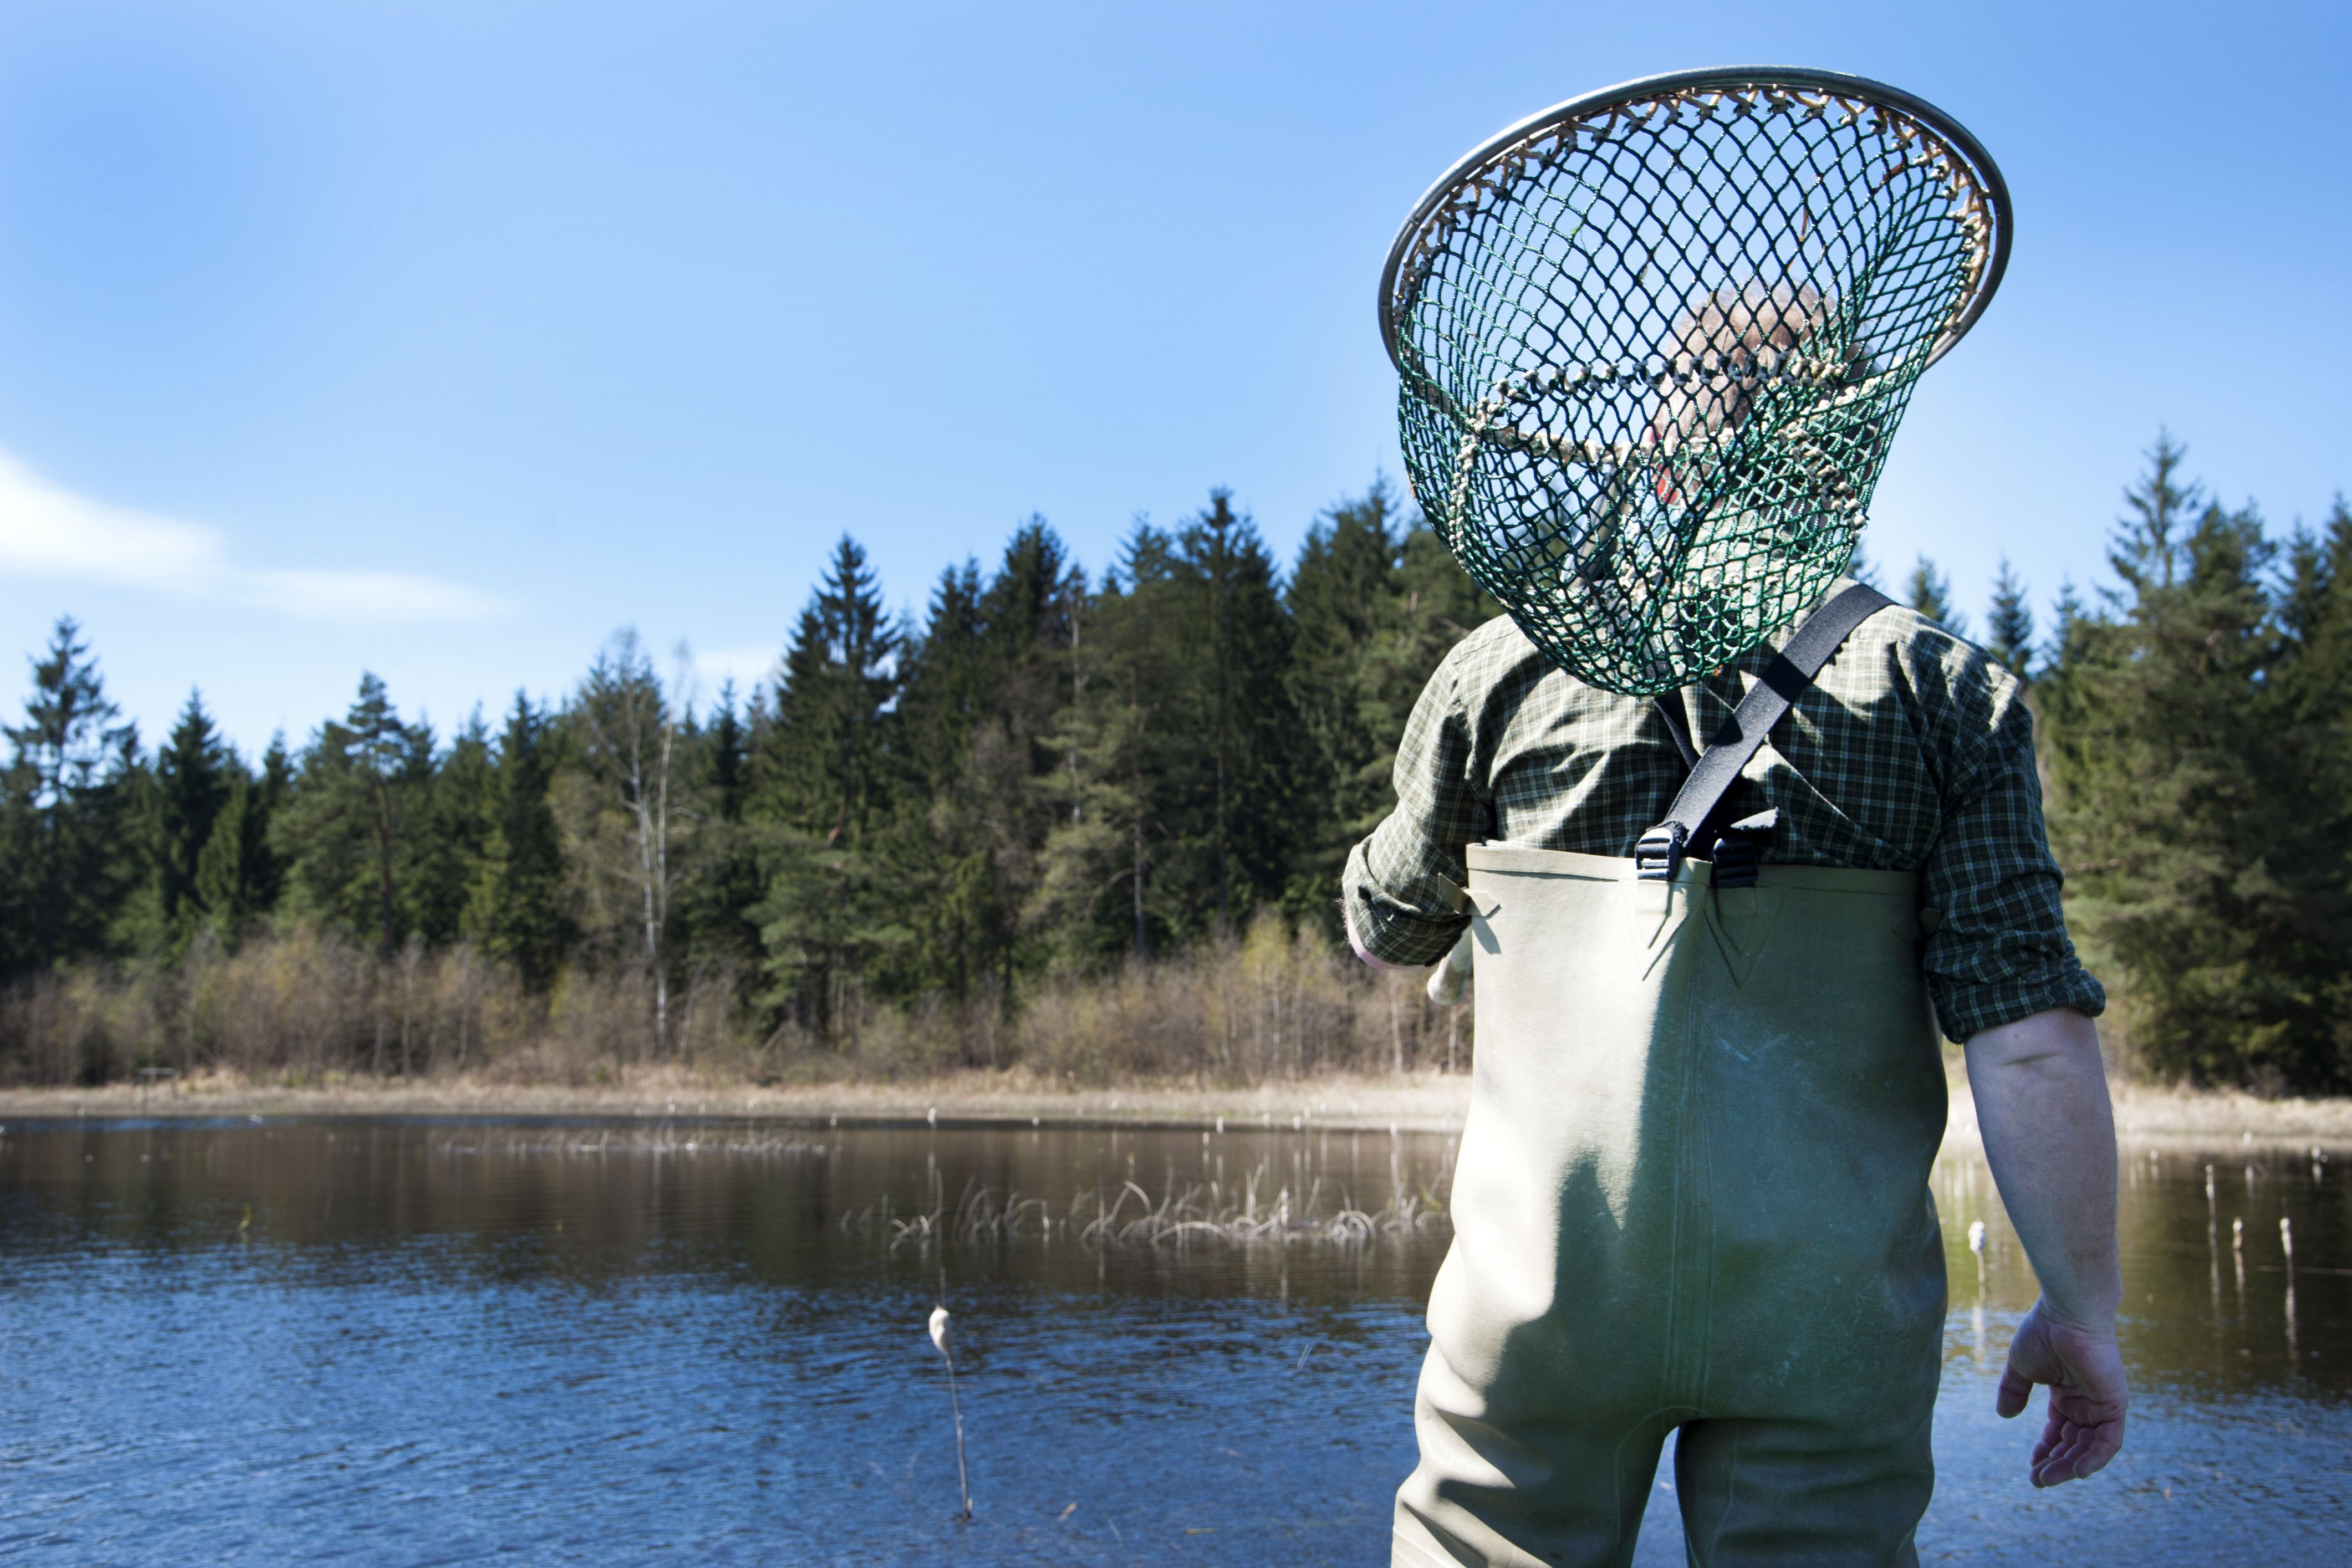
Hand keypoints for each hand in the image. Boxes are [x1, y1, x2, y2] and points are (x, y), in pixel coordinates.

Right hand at [1995, 1299, 2126, 1487]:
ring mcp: (2102, 1404)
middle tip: (2037, 1480)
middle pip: (2074, 1444)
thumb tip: (2004, 1415)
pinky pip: (2109, 1441)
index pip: (2060, 1430)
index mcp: (2067, 1393)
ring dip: (2070, 1466)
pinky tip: (2076, 1471)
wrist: (2067, 1314)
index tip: (2031, 1465)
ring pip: (2090, 1448)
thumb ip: (2013, 1391)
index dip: (2046, 1449)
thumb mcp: (2021, 1367)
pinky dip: (2094, 1459)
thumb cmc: (2044, 1332)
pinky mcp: (2114, 1405)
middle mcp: (2087, 1402)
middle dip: (2056, 1463)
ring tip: (2047, 1478)